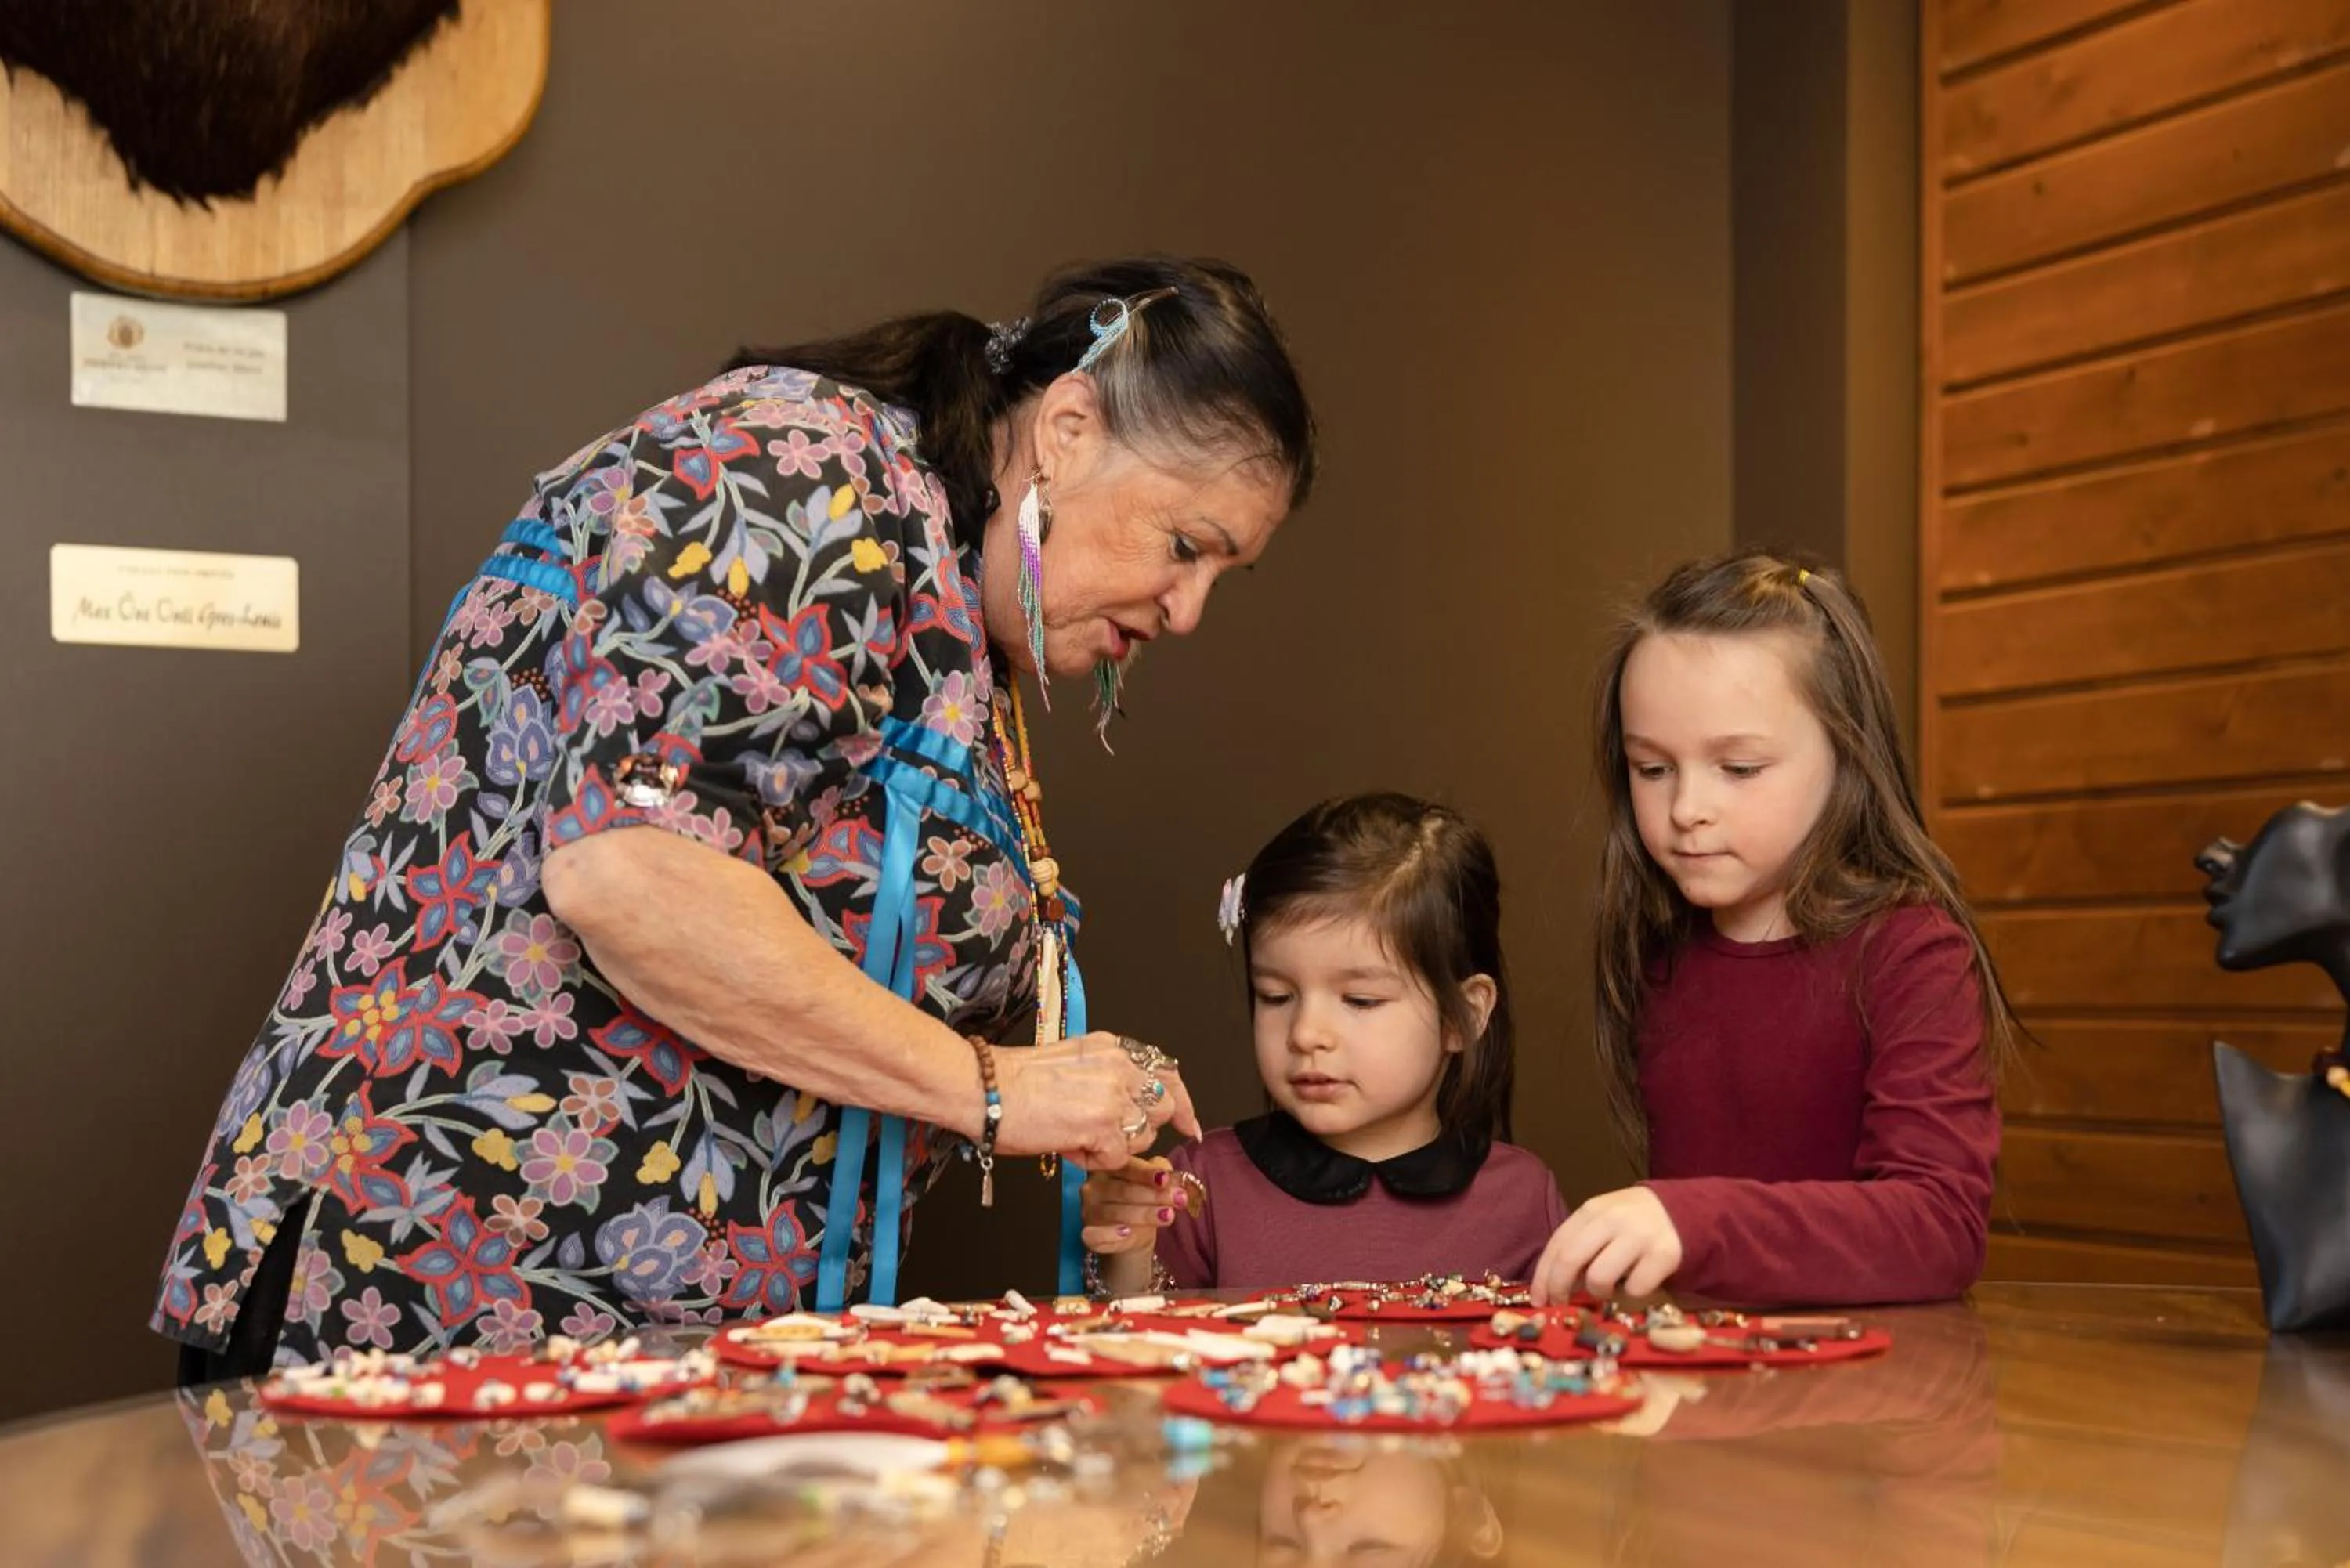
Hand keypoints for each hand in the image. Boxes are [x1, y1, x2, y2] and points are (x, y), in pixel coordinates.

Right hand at [992, 1031, 1198, 1169]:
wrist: (982, 1089)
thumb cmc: (1012, 1082)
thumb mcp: (1071, 1062)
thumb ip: (1105, 1076)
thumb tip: (1128, 1102)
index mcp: (1112, 1048)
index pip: (1166, 1072)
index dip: (1183, 1102)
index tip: (1187, 1124)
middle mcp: (1119, 1066)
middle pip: (1163, 1108)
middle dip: (1142, 1130)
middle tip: (1111, 1138)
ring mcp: (1113, 1095)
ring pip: (1143, 1136)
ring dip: (1115, 1146)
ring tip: (1077, 1137)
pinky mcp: (1102, 1125)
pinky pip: (1118, 1158)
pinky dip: (1095, 1161)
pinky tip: (1069, 1146)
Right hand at [1081, 1157, 1178, 1255]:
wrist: (1131, 1234)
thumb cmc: (1142, 1202)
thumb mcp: (1154, 1185)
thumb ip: (1163, 1175)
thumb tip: (1175, 1177)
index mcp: (1109, 1168)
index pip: (1127, 1167)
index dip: (1147, 1173)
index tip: (1166, 1180)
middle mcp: (1094, 1187)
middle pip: (1123, 1190)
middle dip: (1153, 1196)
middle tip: (1178, 1199)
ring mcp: (1089, 1211)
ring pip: (1114, 1212)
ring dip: (1143, 1214)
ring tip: (1167, 1216)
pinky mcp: (1088, 1235)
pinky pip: (1095, 1235)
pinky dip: (1111, 1234)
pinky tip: (1127, 1232)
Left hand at [1531, 1185, 1683, 1303]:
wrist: (1684, 1212)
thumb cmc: (1632, 1224)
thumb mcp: (1602, 1223)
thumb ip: (1579, 1246)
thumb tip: (1551, 1285)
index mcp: (1592, 1210)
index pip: (1557, 1244)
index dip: (1542, 1276)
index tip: (1538, 1299)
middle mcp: (1613, 1219)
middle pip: (1570, 1259)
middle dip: (1558, 1288)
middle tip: (1560, 1304)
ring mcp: (1639, 1236)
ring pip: (1599, 1277)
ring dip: (1597, 1292)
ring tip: (1606, 1289)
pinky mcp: (1664, 1255)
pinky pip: (1635, 1288)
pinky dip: (1630, 1294)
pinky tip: (1635, 1283)